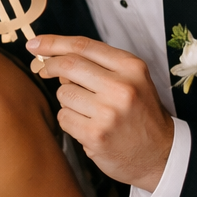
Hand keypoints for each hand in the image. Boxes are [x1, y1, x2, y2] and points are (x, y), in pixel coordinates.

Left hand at [27, 34, 172, 190]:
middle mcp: (121, 87)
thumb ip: (99, 66)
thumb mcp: (132, 80)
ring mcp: (108, 112)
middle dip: (50, 66)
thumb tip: (54, 57)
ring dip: (67, 100)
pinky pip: (64, 117)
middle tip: (44, 70)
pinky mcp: (95, 135)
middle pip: (68, 65)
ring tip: (88, 110)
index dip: (53, 43)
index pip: (84, 46)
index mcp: (131, 67)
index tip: (35, 44)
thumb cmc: (140, 114)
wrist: (161, 154)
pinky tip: (88, 126)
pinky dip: (69, 120)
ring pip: (63, 93)